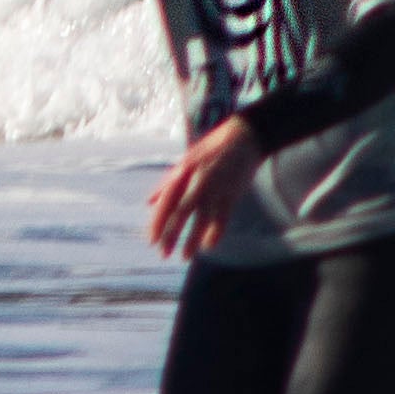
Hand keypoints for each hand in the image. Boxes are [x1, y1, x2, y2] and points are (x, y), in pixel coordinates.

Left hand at [144, 112, 261, 259]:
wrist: (245, 136)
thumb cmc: (212, 149)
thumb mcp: (186, 161)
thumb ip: (168, 182)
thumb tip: (149, 202)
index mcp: (183, 171)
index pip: (167, 201)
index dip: (158, 221)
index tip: (152, 240)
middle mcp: (198, 180)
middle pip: (181, 212)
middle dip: (171, 234)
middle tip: (164, 253)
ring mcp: (216, 187)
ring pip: (202, 218)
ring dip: (192, 239)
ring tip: (185, 257)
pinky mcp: (233, 192)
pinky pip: (223, 217)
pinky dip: (215, 232)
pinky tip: (208, 245)